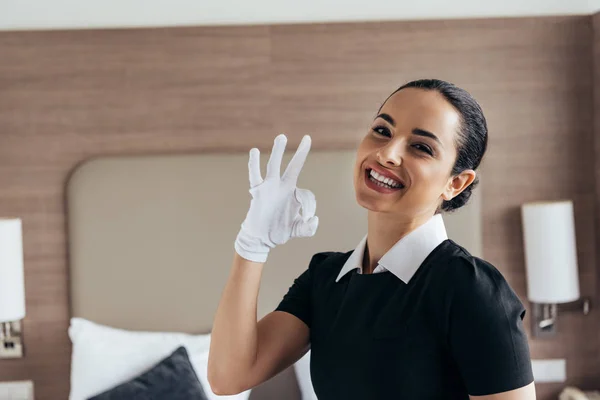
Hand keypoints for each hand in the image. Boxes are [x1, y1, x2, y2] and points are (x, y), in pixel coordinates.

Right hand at [234, 134, 318, 262]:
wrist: (262, 238)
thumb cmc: (280, 231)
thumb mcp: (298, 230)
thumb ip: (308, 228)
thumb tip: (314, 219)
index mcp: (294, 195)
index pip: (306, 195)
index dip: (309, 207)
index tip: (307, 218)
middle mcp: (283, 187)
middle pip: (294, 167)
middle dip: (301, 153)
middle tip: (307, 138)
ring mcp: (270, 188)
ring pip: (275, 166)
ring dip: (279, 152)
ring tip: (282, 137)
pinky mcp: (258, 192)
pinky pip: (255, 176)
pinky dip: (254, 164)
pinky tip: (254, 151)